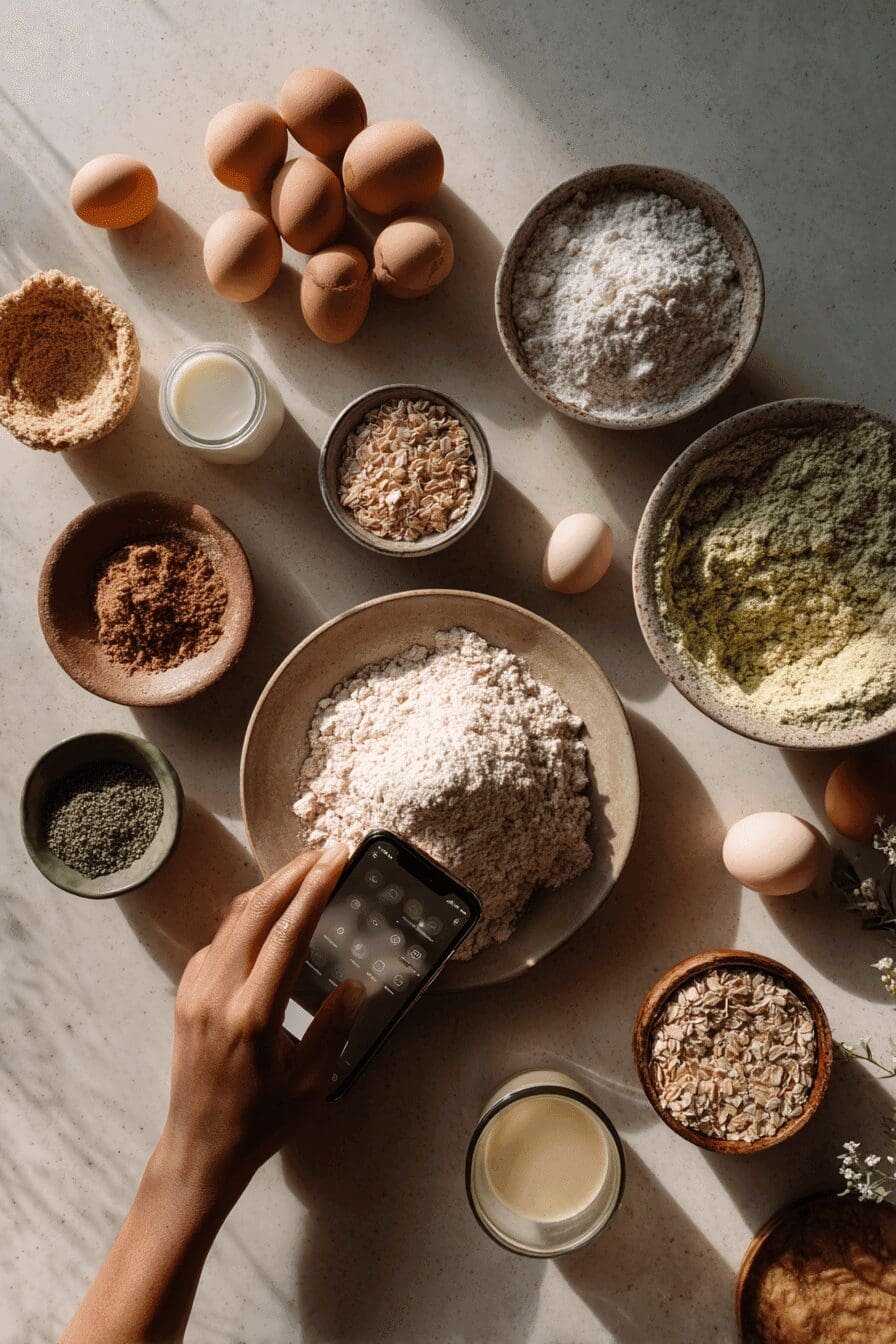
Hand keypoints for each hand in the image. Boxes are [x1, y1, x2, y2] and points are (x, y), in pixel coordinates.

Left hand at [160, 845, 364, 1194]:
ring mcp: (196, 989)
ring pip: (234, 918)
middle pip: (256, 910)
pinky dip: (250, 915)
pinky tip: (274, 914)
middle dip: (294, 873)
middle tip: (328, 852)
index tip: (337, 859)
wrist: (198, 1150)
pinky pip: (220, 939)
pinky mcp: (186, 992)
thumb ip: (334, 1028)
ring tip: (306, 870)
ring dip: (271, 888)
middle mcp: (217, 993)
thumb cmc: (259, 1124)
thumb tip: (356, 983)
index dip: (314, 889)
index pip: (287, 932)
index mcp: (252, 1016)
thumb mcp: (310, 1084)